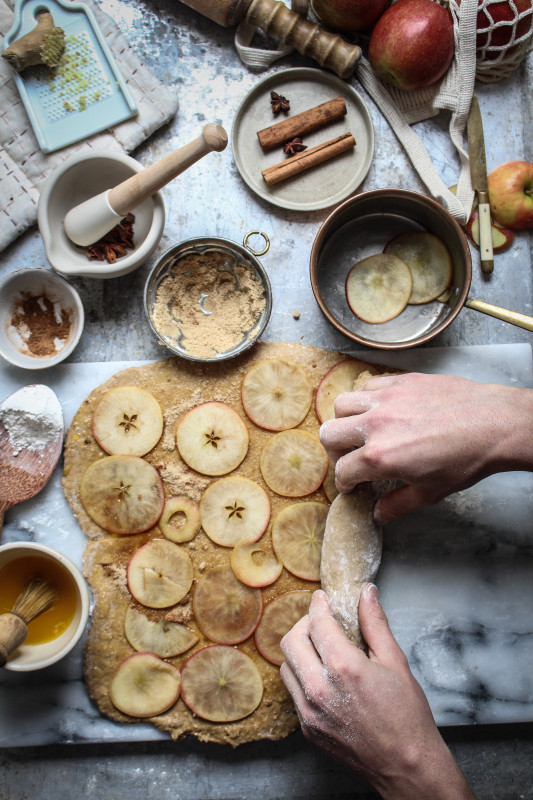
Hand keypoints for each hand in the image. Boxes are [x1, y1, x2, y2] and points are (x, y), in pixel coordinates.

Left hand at [280, 587, 475, 799]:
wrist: (405, 766)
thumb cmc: (407, 716)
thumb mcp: (395, 662)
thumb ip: (375, 624)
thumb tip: (366, 593)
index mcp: (344, 668)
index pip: (317, 623)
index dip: (318, 605)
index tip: (322, 598)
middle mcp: (320, 689)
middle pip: (291, 641)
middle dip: (304, 625)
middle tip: (320, 622)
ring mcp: (310, 712)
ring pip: (286, 667)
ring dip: (300, 652)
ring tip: (321, 649)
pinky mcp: (307, 728)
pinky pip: (293, 693)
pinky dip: (303, 677)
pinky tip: (323, 677)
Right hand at [319, 372, 532, 522]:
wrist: (494, 424)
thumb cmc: (465, 459)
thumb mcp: (429, 492)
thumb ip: (397, 504)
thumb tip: (378, 513)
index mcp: (380, 457)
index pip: (343, 471)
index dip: (344, 483)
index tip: (351, 485)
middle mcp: (376, 425)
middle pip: (328, 434)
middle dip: (334, 451)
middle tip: (349, 458)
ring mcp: (386, 398)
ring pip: (341, 403)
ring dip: (344, 420)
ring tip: (359, 430)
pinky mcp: (400, 381)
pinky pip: (368, 386)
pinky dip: (366, 399)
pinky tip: (381, 410)